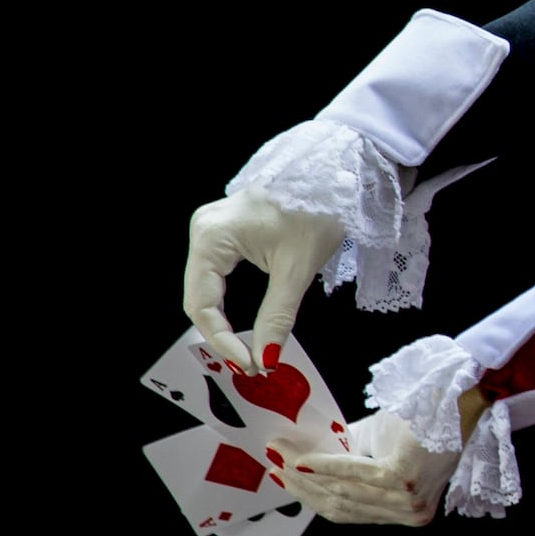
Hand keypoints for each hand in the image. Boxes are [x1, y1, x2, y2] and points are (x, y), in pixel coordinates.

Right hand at [182, 191, 343, 375]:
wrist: (335, 172)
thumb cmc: (317, 208)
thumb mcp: (297, 269)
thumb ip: (276, 316)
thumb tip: (265, 357)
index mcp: (211, 236)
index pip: (202, 304)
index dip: (222, 340)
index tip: (249, 364)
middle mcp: (203, 230)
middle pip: (199, 297)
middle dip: (222, 334)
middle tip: (250, 362)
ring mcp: (213, 228)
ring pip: (206, 288)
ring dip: (223, 321)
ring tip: (247, 349)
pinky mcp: (227, 231)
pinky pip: (217, 274)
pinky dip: (228, 302)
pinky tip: (241, 323)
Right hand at [277, 411, 445, 526]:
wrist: (457, 398)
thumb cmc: (422, 419)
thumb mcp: (378, 448)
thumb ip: (346, 462)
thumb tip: (301, 463)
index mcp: (405, 512)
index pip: (348, 512)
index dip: (310, 497)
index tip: (283, 479)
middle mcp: (408, 513)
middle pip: (341, 505)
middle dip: (301, 485)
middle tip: (274, 463)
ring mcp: (406, 501)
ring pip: (342, 492)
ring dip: (305, 474)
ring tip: (282, 454)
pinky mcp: (401, 480)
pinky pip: (353, 474)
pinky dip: (324, 466)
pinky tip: (303, 458)